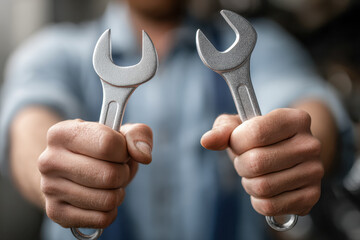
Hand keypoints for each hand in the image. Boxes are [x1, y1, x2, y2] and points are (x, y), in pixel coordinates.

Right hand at [38, 119, 152, 227]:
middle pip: (109, 175)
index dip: (124, 150)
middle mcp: (50, 160)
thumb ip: (138, 135)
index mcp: (62, 133)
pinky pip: (101, 219)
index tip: (119, 151)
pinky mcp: (56, 213)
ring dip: (118, 193)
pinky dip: (110, 212)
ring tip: (109, 184)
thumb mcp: (121, 133)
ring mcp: (50, 188)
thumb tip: (144, 156)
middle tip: (116, 169)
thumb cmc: (99, 150)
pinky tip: (102, 199)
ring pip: (107, 200)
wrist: (69, 169)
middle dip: (123, 173)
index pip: (108, 144)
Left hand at [201, 108, 323, 216]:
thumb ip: (222, 130)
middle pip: (256, 162)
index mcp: (295, 119)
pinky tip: (265, 190)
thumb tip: (207, 140)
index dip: (237, 142)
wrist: (285, 154)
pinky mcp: (311, 196)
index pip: (255, 132)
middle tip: (246, 162)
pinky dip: (258, 201)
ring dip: (249, 184)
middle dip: (241, 165)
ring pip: (262, 187)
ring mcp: (314, 172)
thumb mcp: (239, 127)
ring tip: (256, 175)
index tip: (238, 142)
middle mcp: (310, 144)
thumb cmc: (258, 139)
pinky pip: (270, 206)